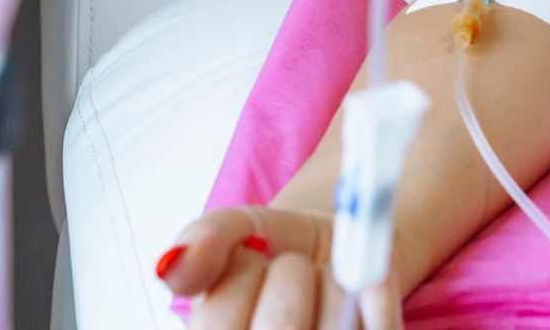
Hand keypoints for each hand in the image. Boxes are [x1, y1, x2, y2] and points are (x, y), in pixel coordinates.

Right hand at [157, 205, 403, 328]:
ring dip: (334, 283)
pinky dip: (376, 290)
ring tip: (325, 279)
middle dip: (290, 276)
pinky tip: (362, 283)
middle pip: (280, 327)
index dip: (240, 278)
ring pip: (332, 326)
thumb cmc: (284, 247)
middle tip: (293, 265)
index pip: (220, 324)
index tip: (253, 258)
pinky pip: (378, 327)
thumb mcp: (238, 229)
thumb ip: (205, 240)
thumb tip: (171, 263)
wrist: (344, 247)